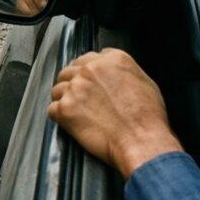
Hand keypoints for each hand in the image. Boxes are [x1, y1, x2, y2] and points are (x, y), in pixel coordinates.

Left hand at [48, 49, 182, 178]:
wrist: (141, 141)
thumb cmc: (148, 118)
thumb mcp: (144, 82)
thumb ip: (123, 71)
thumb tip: (112, 73)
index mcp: (112, 59)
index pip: (89, 57)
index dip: (88, 71)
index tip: (89, 82)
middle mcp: (90, 70)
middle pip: (70, 70)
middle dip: (73, 83)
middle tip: (80, 98)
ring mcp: (75, 88)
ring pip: (58, 89)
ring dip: (64, 99)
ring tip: (77, 112)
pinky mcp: (65, 109)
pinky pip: (52, 109)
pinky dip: (59, 116)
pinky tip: (71, 123)